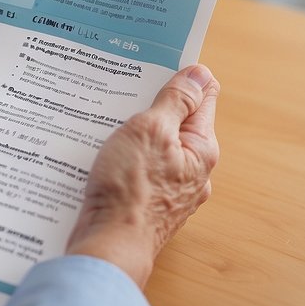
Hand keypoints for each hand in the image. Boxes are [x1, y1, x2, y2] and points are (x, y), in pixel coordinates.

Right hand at [65, 64, 219, 287]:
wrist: (109, 246)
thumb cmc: (131, 188)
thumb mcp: (151, 130)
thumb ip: (176, 101)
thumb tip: (200, 73)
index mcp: (201, 149)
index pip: (203, 99)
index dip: (185, 77)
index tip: (162, 59)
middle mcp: (193, 173)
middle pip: (176, 125)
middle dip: (153, 105)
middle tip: (124, 84)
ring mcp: (170, 193)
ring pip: (154, 150)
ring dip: (134, 133)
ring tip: (106, 117)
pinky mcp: (147, 207)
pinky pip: (139, 171)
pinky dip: (124, 158)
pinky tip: (101, 153)